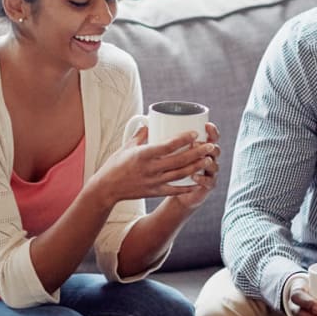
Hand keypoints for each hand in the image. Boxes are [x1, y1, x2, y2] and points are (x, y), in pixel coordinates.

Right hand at [91, 125, 219, 206]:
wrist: (107, 188)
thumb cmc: (115, 165)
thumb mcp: (127, 147)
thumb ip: (140, 135)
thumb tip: (149, 123)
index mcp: (143, 155)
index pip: (168, 145)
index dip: (183, 139)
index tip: (195, 132)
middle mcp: (150, 168)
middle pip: (179, 160)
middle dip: (197, 152)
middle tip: (209, 145)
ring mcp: (153, 181)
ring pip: (180, 174)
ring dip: (196, 167)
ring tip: (208, 160)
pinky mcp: (154, 192)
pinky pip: (174, 190)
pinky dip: (187, 186)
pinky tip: (198, 182)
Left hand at [168, 121, 221, 210]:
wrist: (180, 189)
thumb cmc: (173, 167)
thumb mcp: (169, 152)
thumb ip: (160, 139)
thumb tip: (145, 126)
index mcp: (203, 147)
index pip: (212, 137)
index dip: (212, 131)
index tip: (206, 125)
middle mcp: (210, 158)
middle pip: (215, 150)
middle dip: (209, 146)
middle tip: (198, 144)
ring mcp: (210, 172)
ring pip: (213, 166)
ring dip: (206, 162)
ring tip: (201, 159)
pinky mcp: (207, 185)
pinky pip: (207, 182)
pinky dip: (202, 179)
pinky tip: (194, 177)